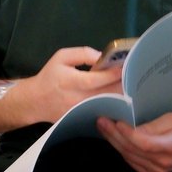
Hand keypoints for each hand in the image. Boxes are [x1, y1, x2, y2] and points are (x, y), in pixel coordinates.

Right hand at [0, 46, 123, 132]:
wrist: (35, 100)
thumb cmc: (49, 76)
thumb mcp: (61, 56)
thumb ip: (83, 54)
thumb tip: (102, 57)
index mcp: (71, 81)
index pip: (97, 79)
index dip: (113, 74)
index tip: (126, 66)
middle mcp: (77, 98)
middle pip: (107, 94)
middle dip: (122, 85)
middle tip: (136, 76)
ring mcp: (81, 111)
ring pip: (107, 104)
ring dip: (121, 96)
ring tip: (132, 86)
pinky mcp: (83, 118)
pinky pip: (102, 111)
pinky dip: (113, 105)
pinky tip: (122, 98)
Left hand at [96, 112, 171, 171]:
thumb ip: (152, 126)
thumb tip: (131, 128)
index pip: (144, 143)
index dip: (128, 134)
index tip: (115, 122)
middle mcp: (164, 163)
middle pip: (132, 150)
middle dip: (114, 135)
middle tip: (101, 121)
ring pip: (129, 156)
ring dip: (114, 141)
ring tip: (103, 127)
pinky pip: (131, 162)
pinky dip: (121, 150)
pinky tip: (113, 139)